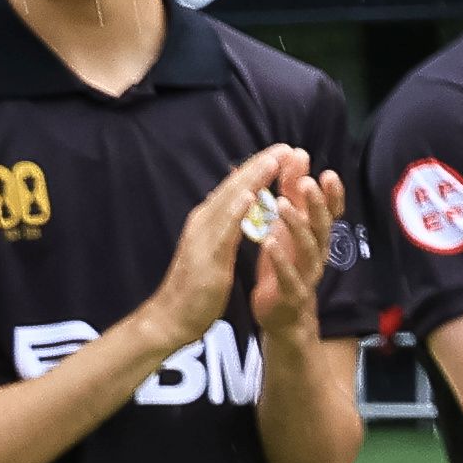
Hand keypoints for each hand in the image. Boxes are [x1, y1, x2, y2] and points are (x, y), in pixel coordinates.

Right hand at [132, 146, 291, 355]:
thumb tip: (239, 206)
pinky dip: (236, 210)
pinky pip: (223, 230)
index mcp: (210, 220)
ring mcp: (203, 236)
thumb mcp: (217, 249)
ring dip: (252, 179)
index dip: (259, 169)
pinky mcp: (206, 255)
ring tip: (274, 160)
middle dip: (260, 166)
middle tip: (286, 146)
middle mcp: (204, 221)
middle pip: (234, 187)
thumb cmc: (199, 285)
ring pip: (230, 201)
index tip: (283, 152)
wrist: (175, 316)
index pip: (237, 188)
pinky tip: (250, 196)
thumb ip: (227, 226)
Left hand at [239, 154, 342, 331]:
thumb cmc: (283, 262)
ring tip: (282, 205)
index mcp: (315, 235)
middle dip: (317, 204)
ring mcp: (307, 272)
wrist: (281, 312)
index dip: (333, 195)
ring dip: (296, 225)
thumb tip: (297, 154)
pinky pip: (290, 274)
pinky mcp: (292, 292)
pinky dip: (281, 258)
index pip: (331, 212)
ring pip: (308, 247)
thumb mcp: (286, 223)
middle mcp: (317, 252)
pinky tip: (270, 242)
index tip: (328, 174)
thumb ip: (291, 191)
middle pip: (322, 225)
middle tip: (307, 183)